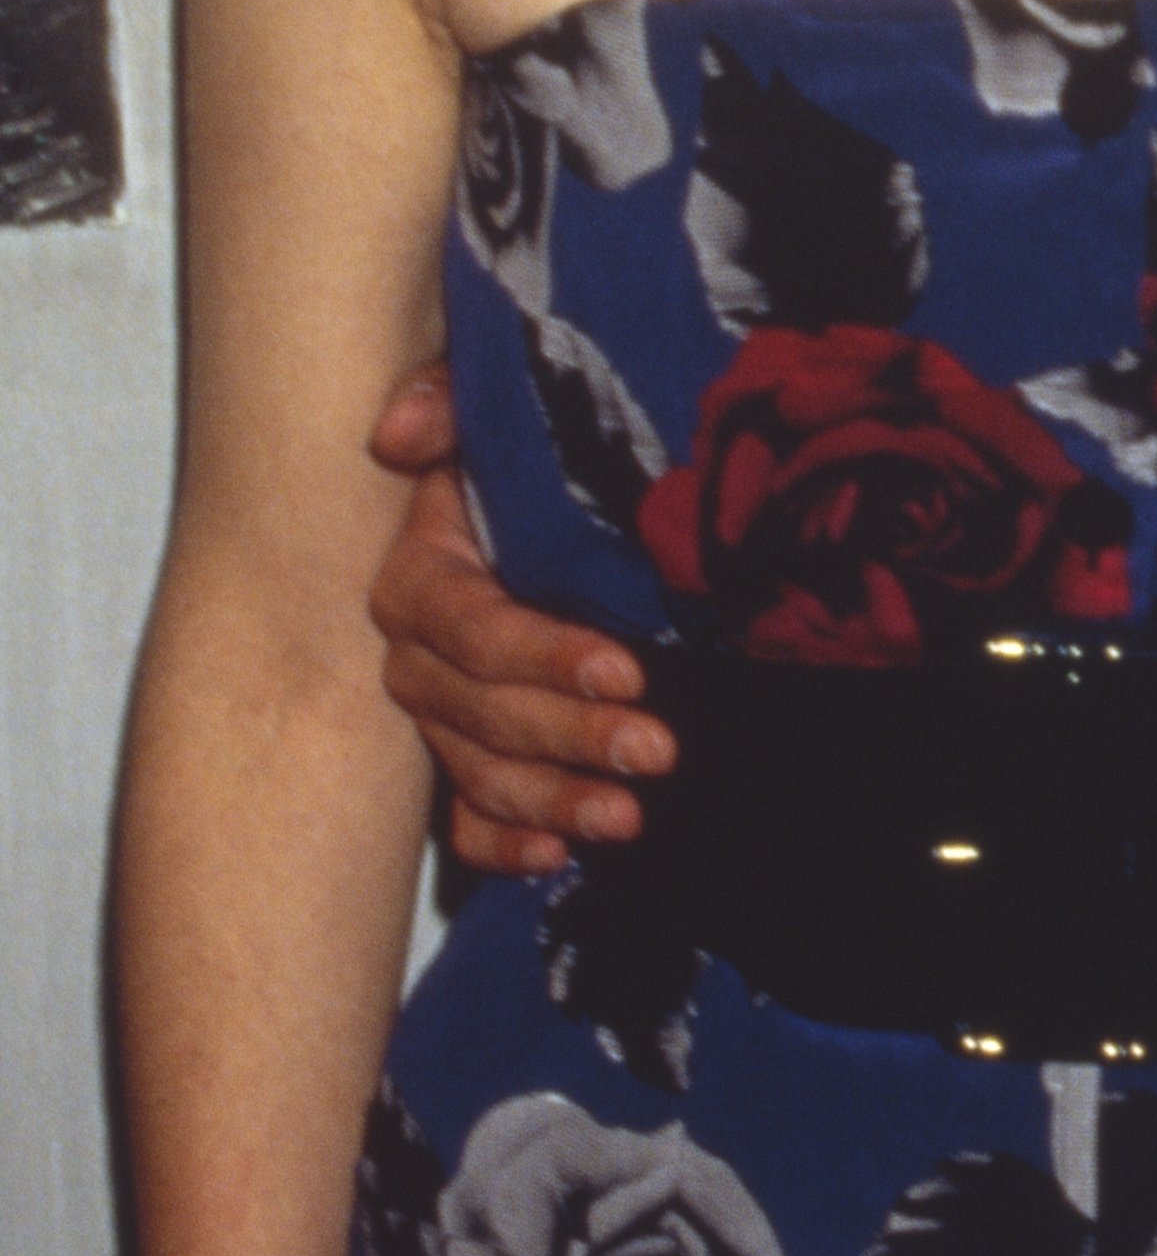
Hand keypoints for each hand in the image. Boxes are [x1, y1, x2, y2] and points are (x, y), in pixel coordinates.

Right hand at [367, 361, 670, 869]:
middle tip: (658, 749)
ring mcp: (443, 716)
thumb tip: (400, 434)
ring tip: (629, 815)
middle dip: (571, 737)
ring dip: (554, 800)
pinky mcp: (469, 759)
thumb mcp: (492, 409)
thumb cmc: (522, 459)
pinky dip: (506, 844)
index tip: (624, 671)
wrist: (555, 508)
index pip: (474, 629)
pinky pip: (467, 818)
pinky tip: (560, 855)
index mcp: (423, 577)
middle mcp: (420, 656)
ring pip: (482, 773)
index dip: (544, 655)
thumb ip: (447, 400)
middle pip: (483, 712)